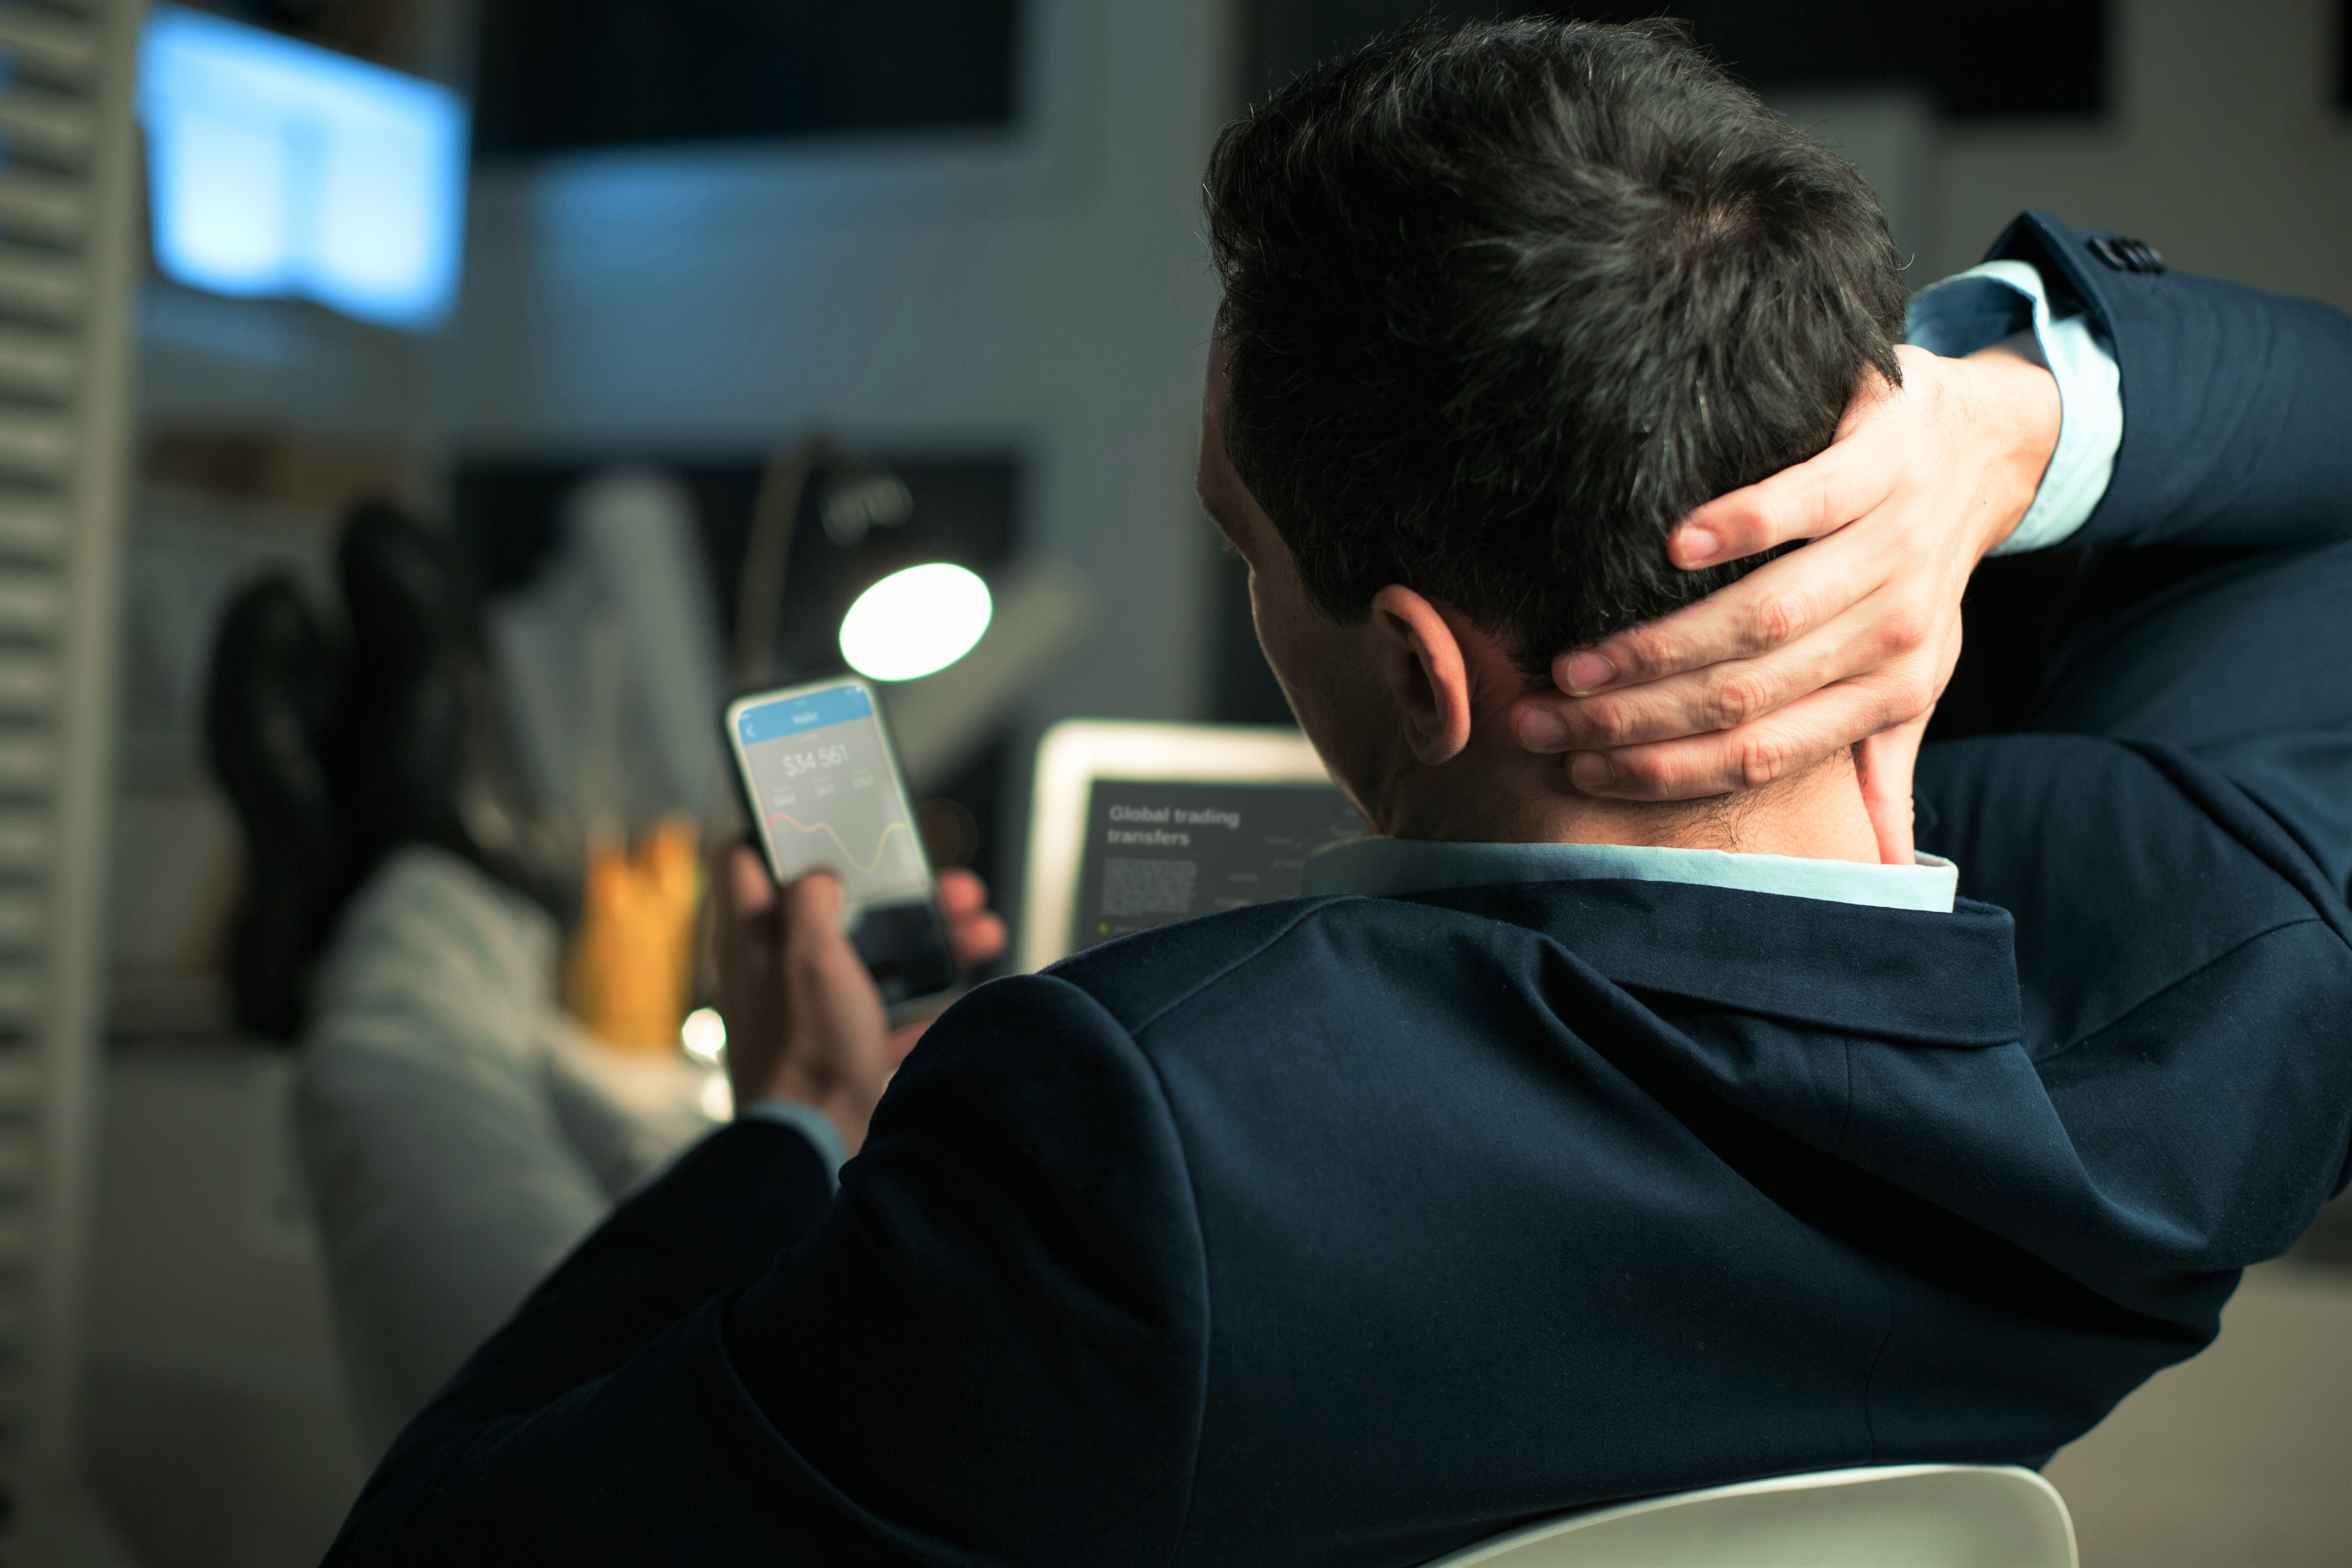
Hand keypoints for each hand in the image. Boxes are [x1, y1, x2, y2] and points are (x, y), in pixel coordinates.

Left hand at [714, 843, 1006, 1153]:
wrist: (816, 1144)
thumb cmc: (805, 1048)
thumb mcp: (808, 958)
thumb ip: (810, 903)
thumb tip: (819, 875)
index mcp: (752, 939)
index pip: (741, 861)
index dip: (774, 830)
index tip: (819, 815)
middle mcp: (774, 970)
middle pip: (832, 907)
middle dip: (891, 887)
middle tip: (939, 876)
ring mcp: (809, 1011)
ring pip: (871, 957)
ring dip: (925, 940)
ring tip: (977, 927)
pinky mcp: (841, 1049)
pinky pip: (889, 1015)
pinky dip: (924, 1004)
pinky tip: (961, 992)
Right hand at [1509, 340, 2060, 860]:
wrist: (1991, 449)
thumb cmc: (1924, 569)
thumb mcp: (1914, 671)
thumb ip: (1881, 760)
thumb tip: (1883, 869)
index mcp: (1893, 688)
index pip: (1763, 752)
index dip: (1666, 770)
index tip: (1581, 769)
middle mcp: (1895, 627)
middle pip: (1744, 694)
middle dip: (1631, 718)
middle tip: (1542, 718)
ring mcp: (1892, 541)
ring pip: (1763, 616)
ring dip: (1659, 645)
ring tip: (1576, 662)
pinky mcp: (1882, 461)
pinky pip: (1804, 504)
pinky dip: (1738, 526)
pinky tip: (1670, 546)